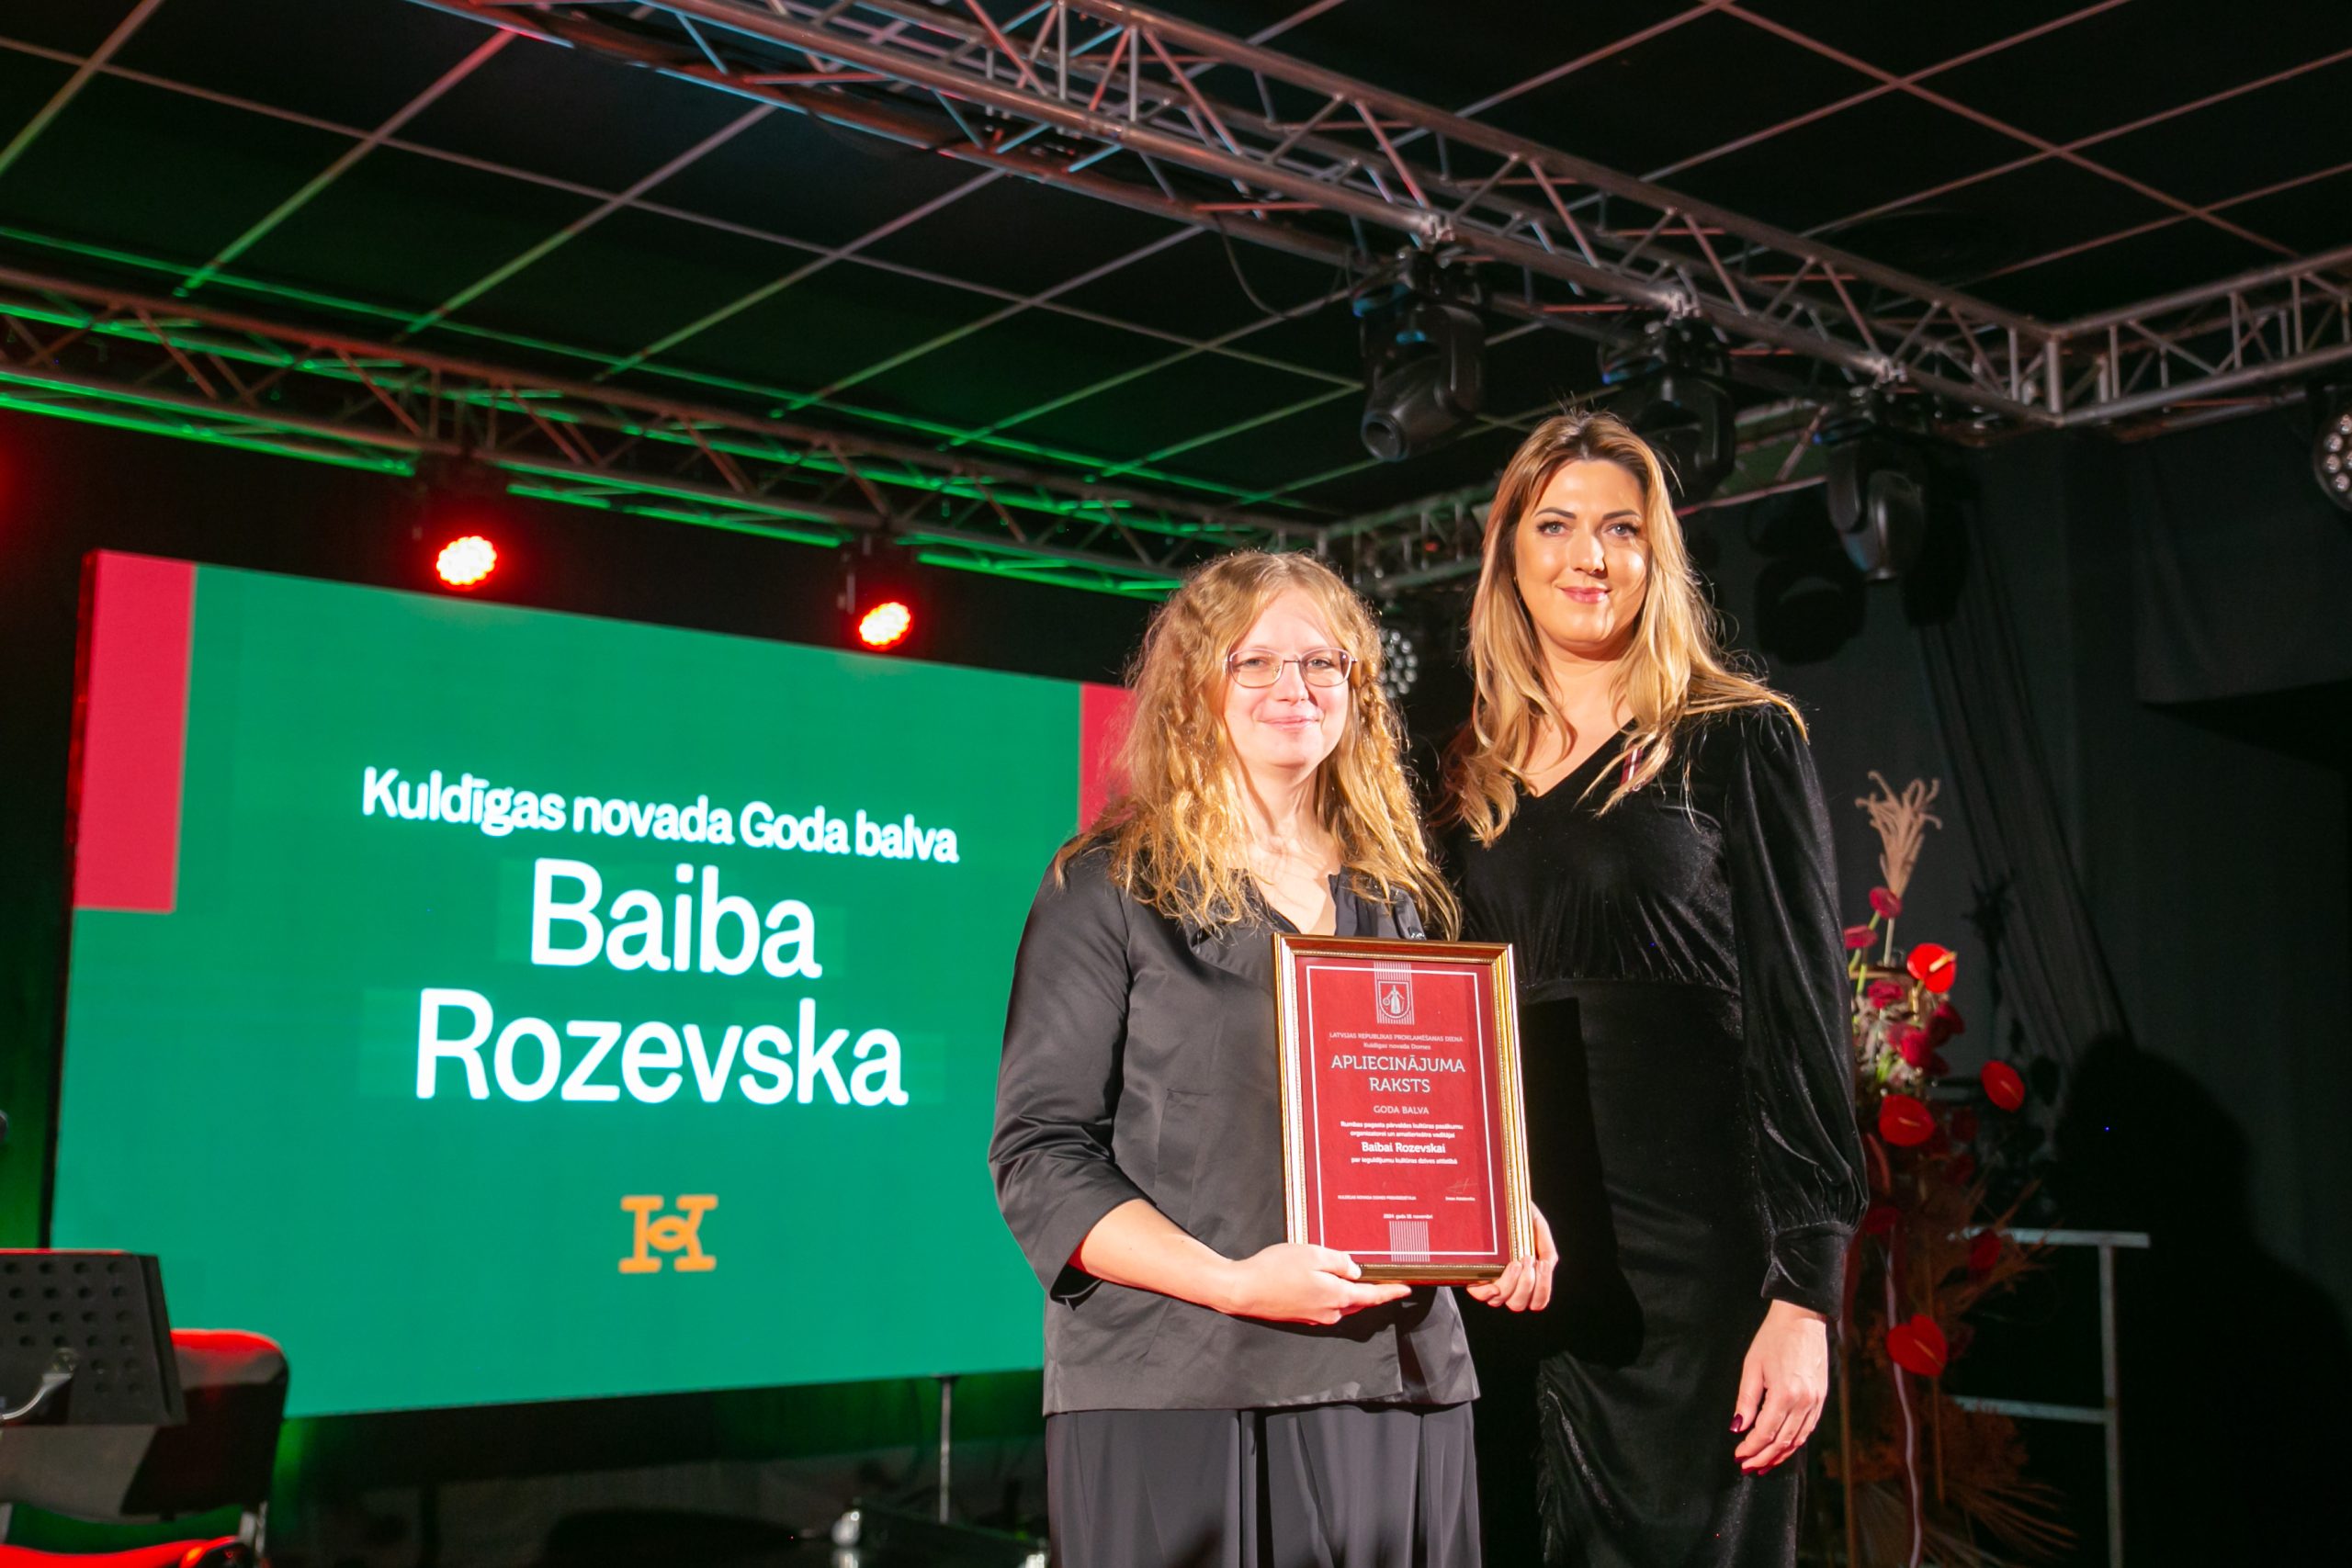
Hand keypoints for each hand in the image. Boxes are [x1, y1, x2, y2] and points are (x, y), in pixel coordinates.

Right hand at [1217, 1243, 1411, 1324]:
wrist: (1243, 1291)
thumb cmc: (1275, 1269)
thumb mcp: (1313, 1254)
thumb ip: (1339, 1261)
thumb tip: (1355, 1270)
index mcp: (1337, 1296)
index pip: (1373, 1296)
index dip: (1391, 1291)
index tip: (1407, 1288)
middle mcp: (1330, 1312)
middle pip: (1359, 1302)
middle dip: (1372, 1291)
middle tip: (1384, 1277)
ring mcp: (1314, 1316)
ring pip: (1342, 1303)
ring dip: (1351, 1292)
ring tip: (1354, 1275)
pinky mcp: (1301, 1315)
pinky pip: (1326, 1304)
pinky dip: (1332, 1294)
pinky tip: (1324, 1280)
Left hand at [1465, 1205, 1556, 1311]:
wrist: (1502, 1200)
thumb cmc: (1520, 1216)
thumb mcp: (1539, 1229)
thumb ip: (1547, 1250)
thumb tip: (1545, 1268)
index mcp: (1528, 1277)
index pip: (1537, 1301)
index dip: (1541, 1291)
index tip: (1540, 1264)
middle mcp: (1510, 1284)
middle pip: (1518, 1304)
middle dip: (1526, 1284)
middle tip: (1526, 1258)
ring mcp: (1492, 1281)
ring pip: (1501, 1301)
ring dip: (1511, 1283)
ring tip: (1515, 1261)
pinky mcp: (1476, 1275)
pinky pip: (1479, 1293)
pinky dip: (1487, 1292)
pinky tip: (1493, 1282)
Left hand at [1732, 1299, 1829, 1473]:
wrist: (1803, 1319)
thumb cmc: (1773, 1338)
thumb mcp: (1752, 1366)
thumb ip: (1746, 1400)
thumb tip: (1738, 1427)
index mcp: (1785, 1394)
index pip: (1766, 1433)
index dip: (1751, 1448)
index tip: (1738, 1456)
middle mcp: (1804, 1402)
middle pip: (1783, 1442)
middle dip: (1764, 1457)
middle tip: (1748, 1467)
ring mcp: (1816, 1401)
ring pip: (1798, 1439)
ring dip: (1780, 1455)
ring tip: (1763, 1465)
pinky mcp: (1822, 1398)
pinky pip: (1808, 1428)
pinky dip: (1794, 1442)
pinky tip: (1783, 1448)